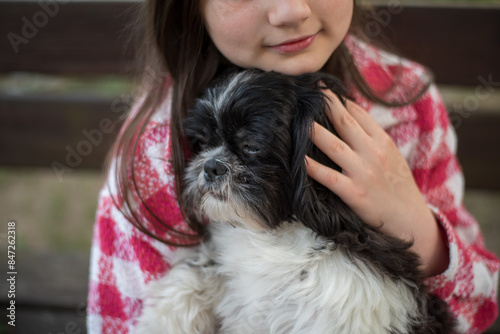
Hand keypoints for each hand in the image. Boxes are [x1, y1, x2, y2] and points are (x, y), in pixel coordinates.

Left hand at [305, 89, 448, 276]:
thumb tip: (349, 117)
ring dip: (314, 130)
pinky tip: (300, 159)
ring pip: (334, 146)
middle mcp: (373, 153)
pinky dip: (313, 168)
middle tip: (309, 92)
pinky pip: (329, 177)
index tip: (323, 90)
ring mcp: (363, 172)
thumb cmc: (397, 187)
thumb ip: (372, 138)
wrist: (411, 220)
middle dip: (326, 105)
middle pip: (344, 123)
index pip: (358, 114)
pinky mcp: (354, 193)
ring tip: (299, 118)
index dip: (339, 100)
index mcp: (383, 142)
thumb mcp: (392, 156)